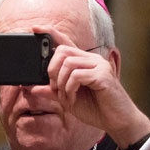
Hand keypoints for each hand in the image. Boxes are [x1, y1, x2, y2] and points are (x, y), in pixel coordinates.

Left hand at [43, 26, 149, 147]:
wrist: (117, 121)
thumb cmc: (96, 109)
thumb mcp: (68, 100)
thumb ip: (52, 92)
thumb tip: (32, 88)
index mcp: (83, 62)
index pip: (65, 43)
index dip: (50, 33)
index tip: (35, 28)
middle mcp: (92, 60)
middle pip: (62, 51)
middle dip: (51, 70)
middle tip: (55, 88)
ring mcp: (99, 65)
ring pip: (68, 63)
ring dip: (61, 83)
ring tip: (66, 98)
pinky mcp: (103, 75)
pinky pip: (77, 76)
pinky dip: (70, 89)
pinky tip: (74, 99)